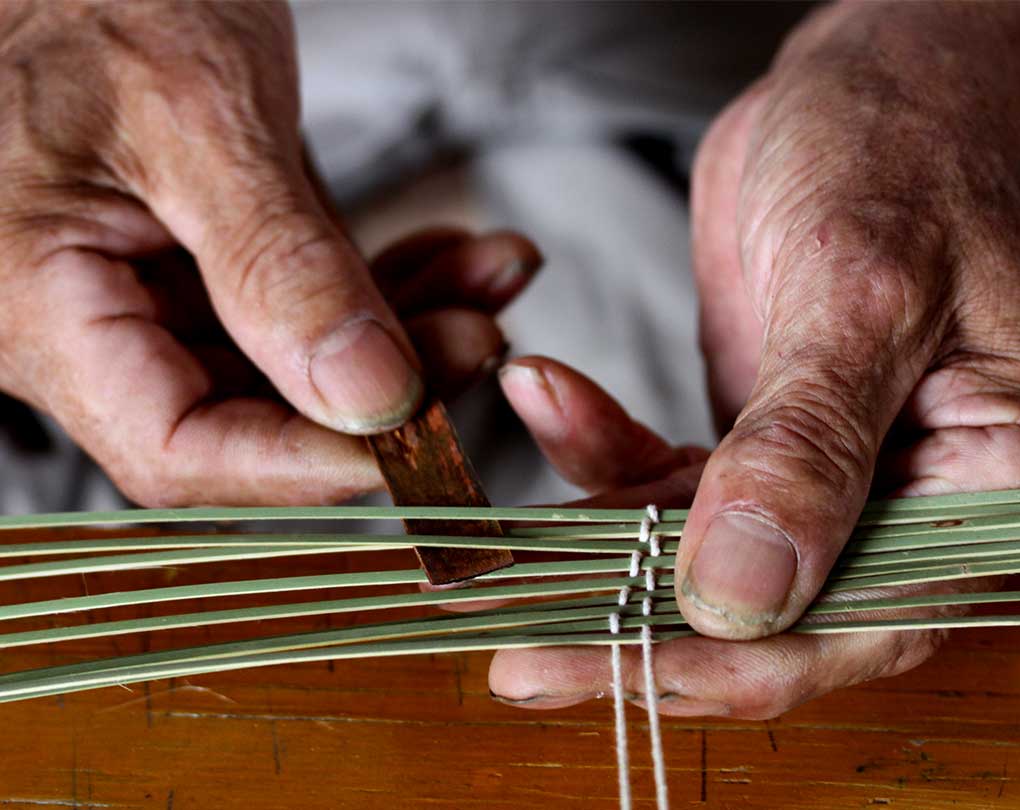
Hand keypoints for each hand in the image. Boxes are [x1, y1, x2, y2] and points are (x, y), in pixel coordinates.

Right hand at [0, 2, 539, 505]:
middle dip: (386, 389)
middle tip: (478, 336)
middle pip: (254, 417)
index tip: (422, 444)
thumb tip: (370, 396)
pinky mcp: (214, 273)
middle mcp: (93, 327)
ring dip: (408, 332)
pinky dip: (386, 289)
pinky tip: (451, 259)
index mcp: (41, 306)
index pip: (180, 448)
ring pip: (298, 369)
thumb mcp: (196, 113)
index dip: (308, 464)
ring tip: (488, 281)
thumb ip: (279, 264)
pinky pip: (306, 313)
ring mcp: (157, 302)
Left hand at [489, 2, 1019, 716]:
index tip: (591, 664)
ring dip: (594, 538)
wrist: (875, 84)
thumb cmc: (904, 157)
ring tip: (500, 530)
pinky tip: (544, 396)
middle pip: (767, 614)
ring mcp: (827, 477)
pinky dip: (597, 448)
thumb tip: (742, 599)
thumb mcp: (859, 294)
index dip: (720, 662)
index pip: (856, 623)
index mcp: (992, 487)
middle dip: (631, 627)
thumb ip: (805, 450)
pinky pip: (666, 477)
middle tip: (515, 653)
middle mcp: (914, 502)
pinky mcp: (756, 442)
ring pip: (698, 556)